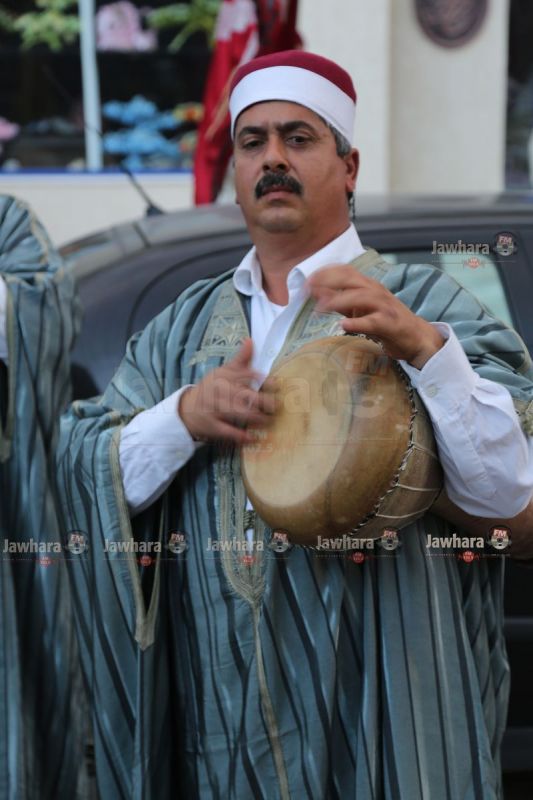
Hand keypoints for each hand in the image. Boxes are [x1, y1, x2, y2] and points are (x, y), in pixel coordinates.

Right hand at [179, 338, 277, 444]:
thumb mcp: (223, 372)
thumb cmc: (211, 388)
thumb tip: (250, 340)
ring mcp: (214, 408)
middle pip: (244, 395)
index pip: (245, 375)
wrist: (187, 409)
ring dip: (256, 418)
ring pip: (238, 413)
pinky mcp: (211, 425)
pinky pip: (227, 430)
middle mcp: (219, 390)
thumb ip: (240, 359)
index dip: (262, 380)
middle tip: (277, 406)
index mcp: (224, 376)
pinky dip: (240, 435)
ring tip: (269, 421)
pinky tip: (252, 437)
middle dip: (263, 401)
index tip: (277, 385)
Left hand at [307, 265, 443, 367]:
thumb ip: (339, 301)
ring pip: (360, 296)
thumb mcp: (359, 309)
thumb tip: (316, 294)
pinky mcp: (389, 324)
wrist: (416, 337)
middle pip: (350, 278)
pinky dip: (357, 323)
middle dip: (327, 281)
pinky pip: (372, 321)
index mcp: (368, 285)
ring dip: (338, 300)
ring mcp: (384, 306)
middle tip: (307, 290)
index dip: (324, 273)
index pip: (345, 270)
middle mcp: (376, 291)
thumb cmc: (385, 322)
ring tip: (320, 307)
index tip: (306, 281)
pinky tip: (343, 325)